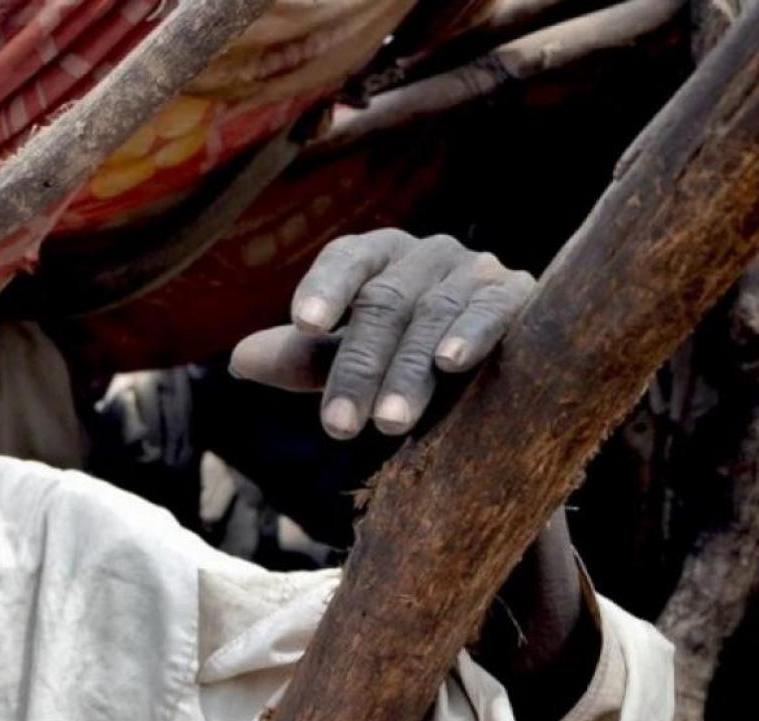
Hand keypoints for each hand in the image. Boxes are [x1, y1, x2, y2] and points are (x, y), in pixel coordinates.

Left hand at [228, 229, 534, 437]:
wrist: (504, 373)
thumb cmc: (410, 360)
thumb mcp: (354, 361)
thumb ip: (304, 358)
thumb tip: (238, 362)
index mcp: (380, 259)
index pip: (347, 260)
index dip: (326, 287)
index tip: (305, 325)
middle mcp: (427, 255)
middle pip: (384, 302)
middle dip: (358, 367)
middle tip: (337, 427)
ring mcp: (477, 270)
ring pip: (433, 315)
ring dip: (407, 372)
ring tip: (387, 425)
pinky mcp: (519, 296)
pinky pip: (493, 309)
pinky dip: (472, 334)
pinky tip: (450, 363)